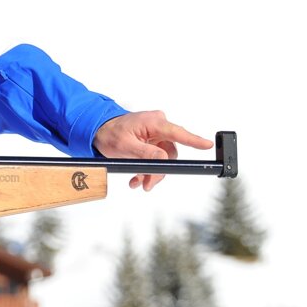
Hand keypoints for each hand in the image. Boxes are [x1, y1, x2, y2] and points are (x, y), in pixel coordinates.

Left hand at [94, 110, 213, 191]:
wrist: (98, 132)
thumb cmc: (110, 134)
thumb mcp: (125, 146)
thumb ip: (146, 153)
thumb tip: (164, 159)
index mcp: (154, 122)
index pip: (178, 133)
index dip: (194, 140)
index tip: (208, 145)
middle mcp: (158, 126)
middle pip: (170, 153)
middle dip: (159, 171)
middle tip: (148, 184)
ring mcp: (156, 134)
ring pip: (164, 159)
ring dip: (152, 173)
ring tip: (139, 183)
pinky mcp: (152, 142)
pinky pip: (157, 159)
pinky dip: (147, 170)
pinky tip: (137, 179)